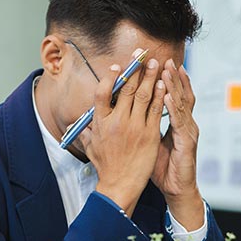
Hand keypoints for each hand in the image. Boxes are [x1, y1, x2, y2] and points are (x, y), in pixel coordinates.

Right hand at [81, 52, 165, 216]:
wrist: (120, 185)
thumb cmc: (105, 167)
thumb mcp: (90, 147)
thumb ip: (85, 132)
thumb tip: (76, 124)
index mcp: (101, 123)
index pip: (103, 92)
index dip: (111, 77)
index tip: (118, 66)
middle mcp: (117, 122)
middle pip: (126, 89)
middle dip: (135, 69)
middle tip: (142, 55)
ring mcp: (135, 127)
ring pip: (144, 96)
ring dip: (150, 77)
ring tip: (155, 63)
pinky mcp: (150, 134)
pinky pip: (157, 110)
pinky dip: (161, 96)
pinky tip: (164, 84)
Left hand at [152, 60, 203, 228]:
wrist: (177, 189)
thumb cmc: (163, 168)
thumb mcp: (150, 144)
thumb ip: (142, 128)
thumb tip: (123, 117)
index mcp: (177, 123)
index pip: (172, 96)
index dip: (167, 80)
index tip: (158, 64)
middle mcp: (185, 123)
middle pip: (180, 94)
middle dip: (172, 76)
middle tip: (165, 59)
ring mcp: (188, 131)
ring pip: (181, 103)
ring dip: (173, 86)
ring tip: (166, 70)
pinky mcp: (187, 142)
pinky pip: (179, 121)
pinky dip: (172, 107)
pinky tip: (166, 96)